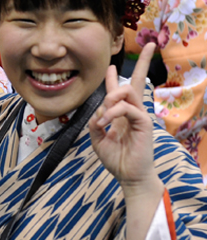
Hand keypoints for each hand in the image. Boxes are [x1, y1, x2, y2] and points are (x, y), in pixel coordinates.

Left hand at [89, 43, 161, 192]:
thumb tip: (98, 110)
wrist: (128, 176)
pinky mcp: (144, 123)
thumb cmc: (116, 159)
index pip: (120, 91)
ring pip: (128, 91)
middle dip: (142, 64)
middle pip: (137, 82)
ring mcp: (139, 116)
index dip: (114, 78)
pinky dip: (112, 112)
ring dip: (111, 97)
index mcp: (121, 114)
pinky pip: (127, 108)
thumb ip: (95, 122)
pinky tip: (105, 123)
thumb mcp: (97, 138)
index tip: (110, 66)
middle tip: (122, 62)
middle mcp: (132, 111)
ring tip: (104, 114)